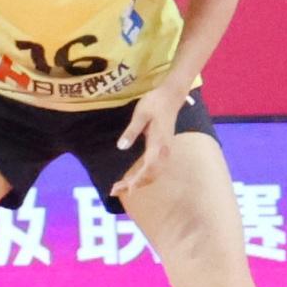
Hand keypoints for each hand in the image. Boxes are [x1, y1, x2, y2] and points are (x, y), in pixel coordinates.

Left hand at [112, 81, 191, 197]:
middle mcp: (164, 150)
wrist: (171, 96)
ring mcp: (165, 150)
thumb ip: (131, 131)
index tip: (126, 189)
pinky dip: (145, 176)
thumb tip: (121, 147)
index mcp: (158, 143)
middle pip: (151, 175)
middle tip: (115, 190)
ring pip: (154, 174)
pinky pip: (155, 168)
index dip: (137, 180)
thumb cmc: (154, 103)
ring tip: (121, 187)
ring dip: (139, 182)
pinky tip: (134, 178)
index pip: (148, 167)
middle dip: (134, 185)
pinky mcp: (164, 149)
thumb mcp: (140, 114)